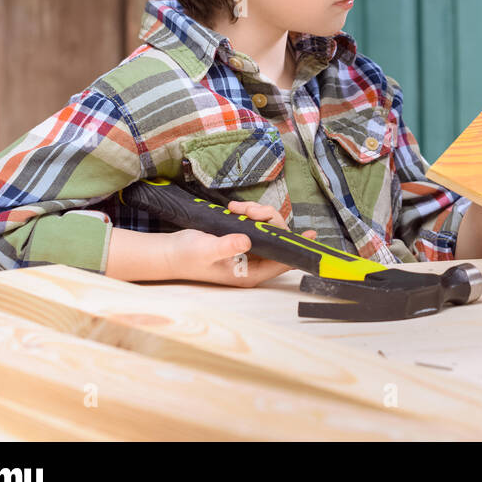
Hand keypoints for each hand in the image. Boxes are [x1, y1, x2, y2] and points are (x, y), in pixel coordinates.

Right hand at [163, 200, 317, 286]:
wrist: (171, 252)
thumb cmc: (187, 256)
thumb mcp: (205, 250)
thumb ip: (226, 247)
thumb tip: (247, 241)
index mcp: (249, 273)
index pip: (281, 262)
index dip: (296, 249)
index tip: (310, 235)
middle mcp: (253, 263)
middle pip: (277, 239)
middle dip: (267, 219)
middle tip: (248, 210)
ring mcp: (249, 251)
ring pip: (268, 228)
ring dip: (256, 213)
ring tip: (236, 208)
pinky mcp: (243, 239)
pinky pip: (257, 223)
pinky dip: (249, 213)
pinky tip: (235, 208)